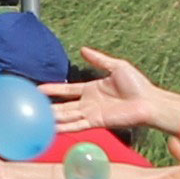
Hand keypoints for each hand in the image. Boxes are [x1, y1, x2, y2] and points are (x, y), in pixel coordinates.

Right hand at [40, 46, 161, 131]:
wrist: (148, 102)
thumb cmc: (137, 84)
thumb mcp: (116, 66)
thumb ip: (99, 59)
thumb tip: (83, 49)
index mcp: (91, 89)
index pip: (67, 90)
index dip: (53, 89)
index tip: (38, 89)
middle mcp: (88, 103)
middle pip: (63, 106)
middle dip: (47, 107)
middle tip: (30, 107)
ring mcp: (90, 114)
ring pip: (66, 116)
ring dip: (52, 119)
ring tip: (35, 120)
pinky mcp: (96, 122)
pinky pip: (76, 125)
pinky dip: (64, 127)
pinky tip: (52, 129)